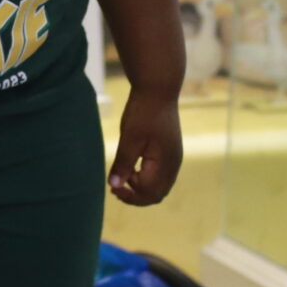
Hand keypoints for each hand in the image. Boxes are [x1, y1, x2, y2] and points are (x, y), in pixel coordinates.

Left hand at [108, 86, 181, 205]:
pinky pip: (160, 175)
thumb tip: (113, 185)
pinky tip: (132, 170)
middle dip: (136, 196)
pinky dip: (146, 179)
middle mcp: (173, 164)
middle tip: (115, 189)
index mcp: (166, 163)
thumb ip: (123, 164)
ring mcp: (173, 158)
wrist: (158, 89)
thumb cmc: (143, 112)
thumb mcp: (129, 139)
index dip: (130, 195)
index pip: (149, 193)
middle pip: (156, 194)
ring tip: (121, 181)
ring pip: (159, 186)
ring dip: (141, 189)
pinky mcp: (169, 152)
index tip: (112, 186)